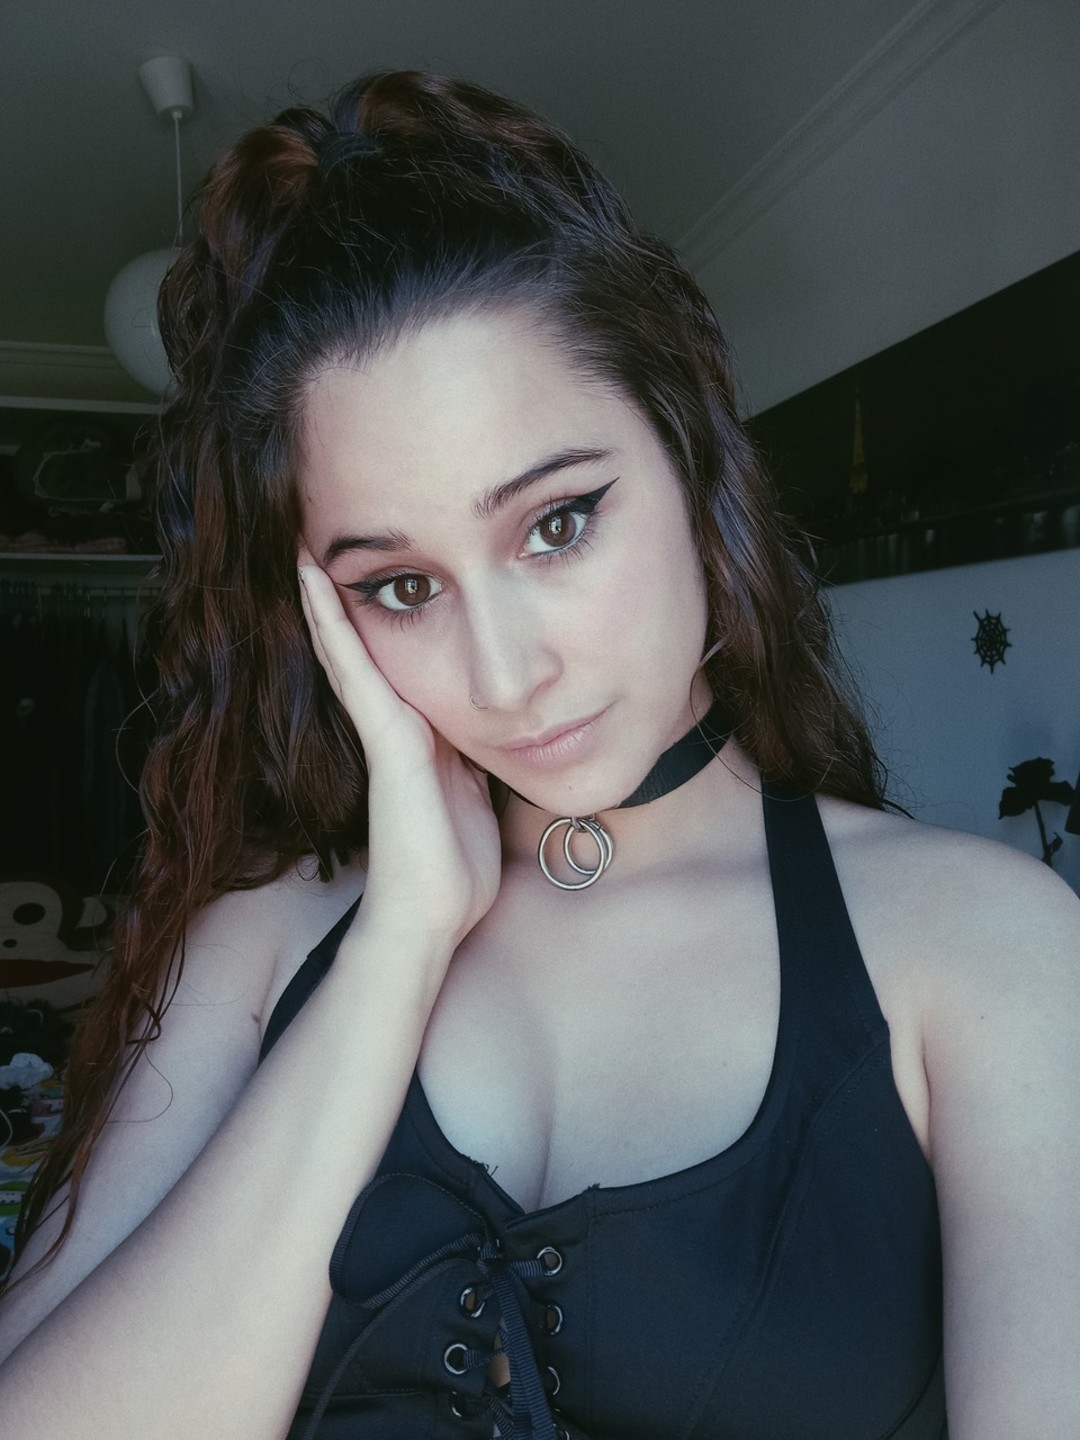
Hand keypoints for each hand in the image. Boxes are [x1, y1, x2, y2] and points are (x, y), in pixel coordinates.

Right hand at [297, 548, 501, 950]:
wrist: (434, 913)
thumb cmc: (455, 862)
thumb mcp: (475, 788)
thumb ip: (471, 752)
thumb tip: (489, 724)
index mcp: (421, 731)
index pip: (391, 659)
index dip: (372, 614)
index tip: (365, 563)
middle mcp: (397, 724)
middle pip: (361, 645)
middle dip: (341, 596)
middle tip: (314, 538)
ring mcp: (386, 730)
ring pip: (350, 648)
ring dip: (326, 597)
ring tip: (304, 544)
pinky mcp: (387, 741)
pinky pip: (358, 669)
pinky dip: (334, 625)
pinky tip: (315, 584)